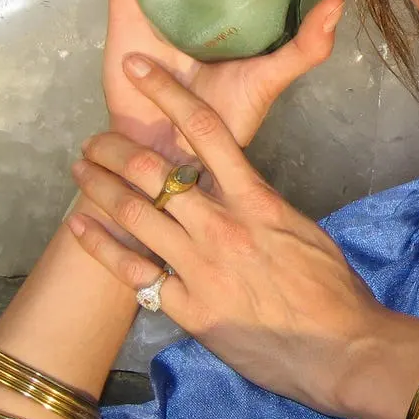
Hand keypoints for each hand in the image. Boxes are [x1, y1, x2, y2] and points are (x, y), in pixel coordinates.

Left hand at [68, 53, 389, 416]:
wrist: (339, 348)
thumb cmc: (333, 288)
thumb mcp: (302, 230)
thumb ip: (264, 208)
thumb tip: (242, 195)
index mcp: (257, 199)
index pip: (207, 130)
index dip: (167, 94)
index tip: (139, 71)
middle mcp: (221, 225)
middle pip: (155, 171)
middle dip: (116, 148)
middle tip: (96, 138)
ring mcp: (199, 267)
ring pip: (135, 215)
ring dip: (100, 187)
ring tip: (80, 168)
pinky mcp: (186, 308)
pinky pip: (132, 272)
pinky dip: (101, 246)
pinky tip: (80, 226)